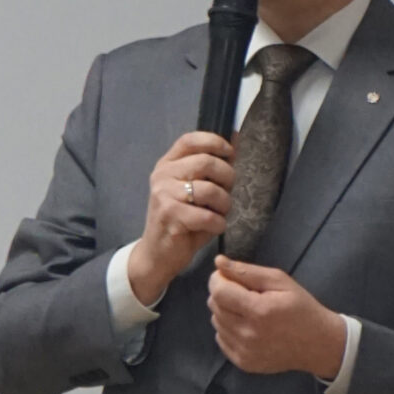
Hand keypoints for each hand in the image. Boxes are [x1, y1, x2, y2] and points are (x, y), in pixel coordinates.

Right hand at [127, 132, 234, 305]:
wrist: (157, 254)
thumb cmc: (181, 220)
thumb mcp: (194, 190)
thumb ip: (211, 167)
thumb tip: (236, 139)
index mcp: (167, 164)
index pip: (190, 140)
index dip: (214, 142)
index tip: (230, 154)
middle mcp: (162, 175)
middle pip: (206, 162)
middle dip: (227, 178)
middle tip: (227, 193)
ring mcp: (164, 194)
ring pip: (210, 190)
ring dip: (224, 204)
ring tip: (220, 214)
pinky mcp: (170, 216)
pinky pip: (208, 216)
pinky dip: (218, 224)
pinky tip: (214, 227)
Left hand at [208, 257, 347, 380]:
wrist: (318, 344)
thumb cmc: (301, 308)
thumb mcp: (280, 281)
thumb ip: (247, 271)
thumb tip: (218, 262)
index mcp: (259, 311)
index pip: (218, 292)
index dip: (217, 279)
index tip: (226, 275)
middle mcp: (248, 334)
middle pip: (214, 306)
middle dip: (222, 294)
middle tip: (242, 292)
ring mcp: (244, 352)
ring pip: (216, 322)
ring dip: (225, 311)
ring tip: (246, 310)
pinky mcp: (243, 363)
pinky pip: (221, 339)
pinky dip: (228, 329)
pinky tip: (246, 326)